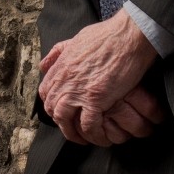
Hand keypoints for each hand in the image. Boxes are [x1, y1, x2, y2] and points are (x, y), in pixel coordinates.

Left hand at [38, 10, 164, 144]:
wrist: (128, 35)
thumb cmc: (108, 35)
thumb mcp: (76, 39)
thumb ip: (59, 51)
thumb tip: (45, 63)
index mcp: (61, 65)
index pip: (45, 91)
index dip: (51, 104)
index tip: (60, 111)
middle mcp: (65, 79)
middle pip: (52, 108)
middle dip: (61, 122)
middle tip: (73, 129)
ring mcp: (79, 90)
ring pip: (65, 120)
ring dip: (74, 133)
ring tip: (84, 139)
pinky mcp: (96, 99)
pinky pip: (88, 125)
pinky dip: (93, 134)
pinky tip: (100, 137)